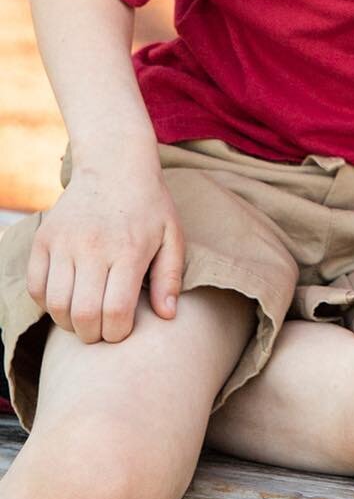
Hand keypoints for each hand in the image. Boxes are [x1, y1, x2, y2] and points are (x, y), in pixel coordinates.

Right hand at [27, 162, 184, 343]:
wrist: (115, 164)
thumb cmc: (149, 205)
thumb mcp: (171, 235)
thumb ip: (170, 277)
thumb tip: (167, 316)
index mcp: (129, 249)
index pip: (115, 311)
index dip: (117, 333)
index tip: (122, 329)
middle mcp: (94, 246)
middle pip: (83, 314)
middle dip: (93, 334)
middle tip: (102, 329)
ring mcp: (64, 242)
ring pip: (56, 305)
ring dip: (68, 323)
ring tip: (84, 317)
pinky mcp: (43, 239)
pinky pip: (36, 287)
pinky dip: (47, 303)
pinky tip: (66, 298)